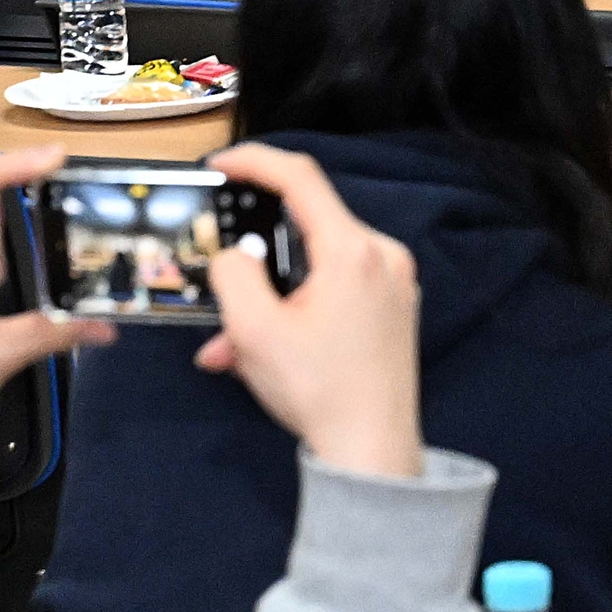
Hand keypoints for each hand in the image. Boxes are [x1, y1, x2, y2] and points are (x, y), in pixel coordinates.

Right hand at [193, 144, 422, 479]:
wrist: (372, 449)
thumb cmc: (318, 390)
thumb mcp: (254, 331)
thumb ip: (234, 275)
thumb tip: (236, 254)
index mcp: (353, 251)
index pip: (301, 179)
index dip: (255, 162)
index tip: (220, 165)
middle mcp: (383, 256)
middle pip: (304, 232)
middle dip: (251, 264)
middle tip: (216, 287)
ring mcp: (395, 282)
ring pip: (312, 271)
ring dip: (265, 303)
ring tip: (230, 347)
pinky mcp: (394, 307)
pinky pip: (333, 293)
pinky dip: (294, 314)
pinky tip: (261, 355)